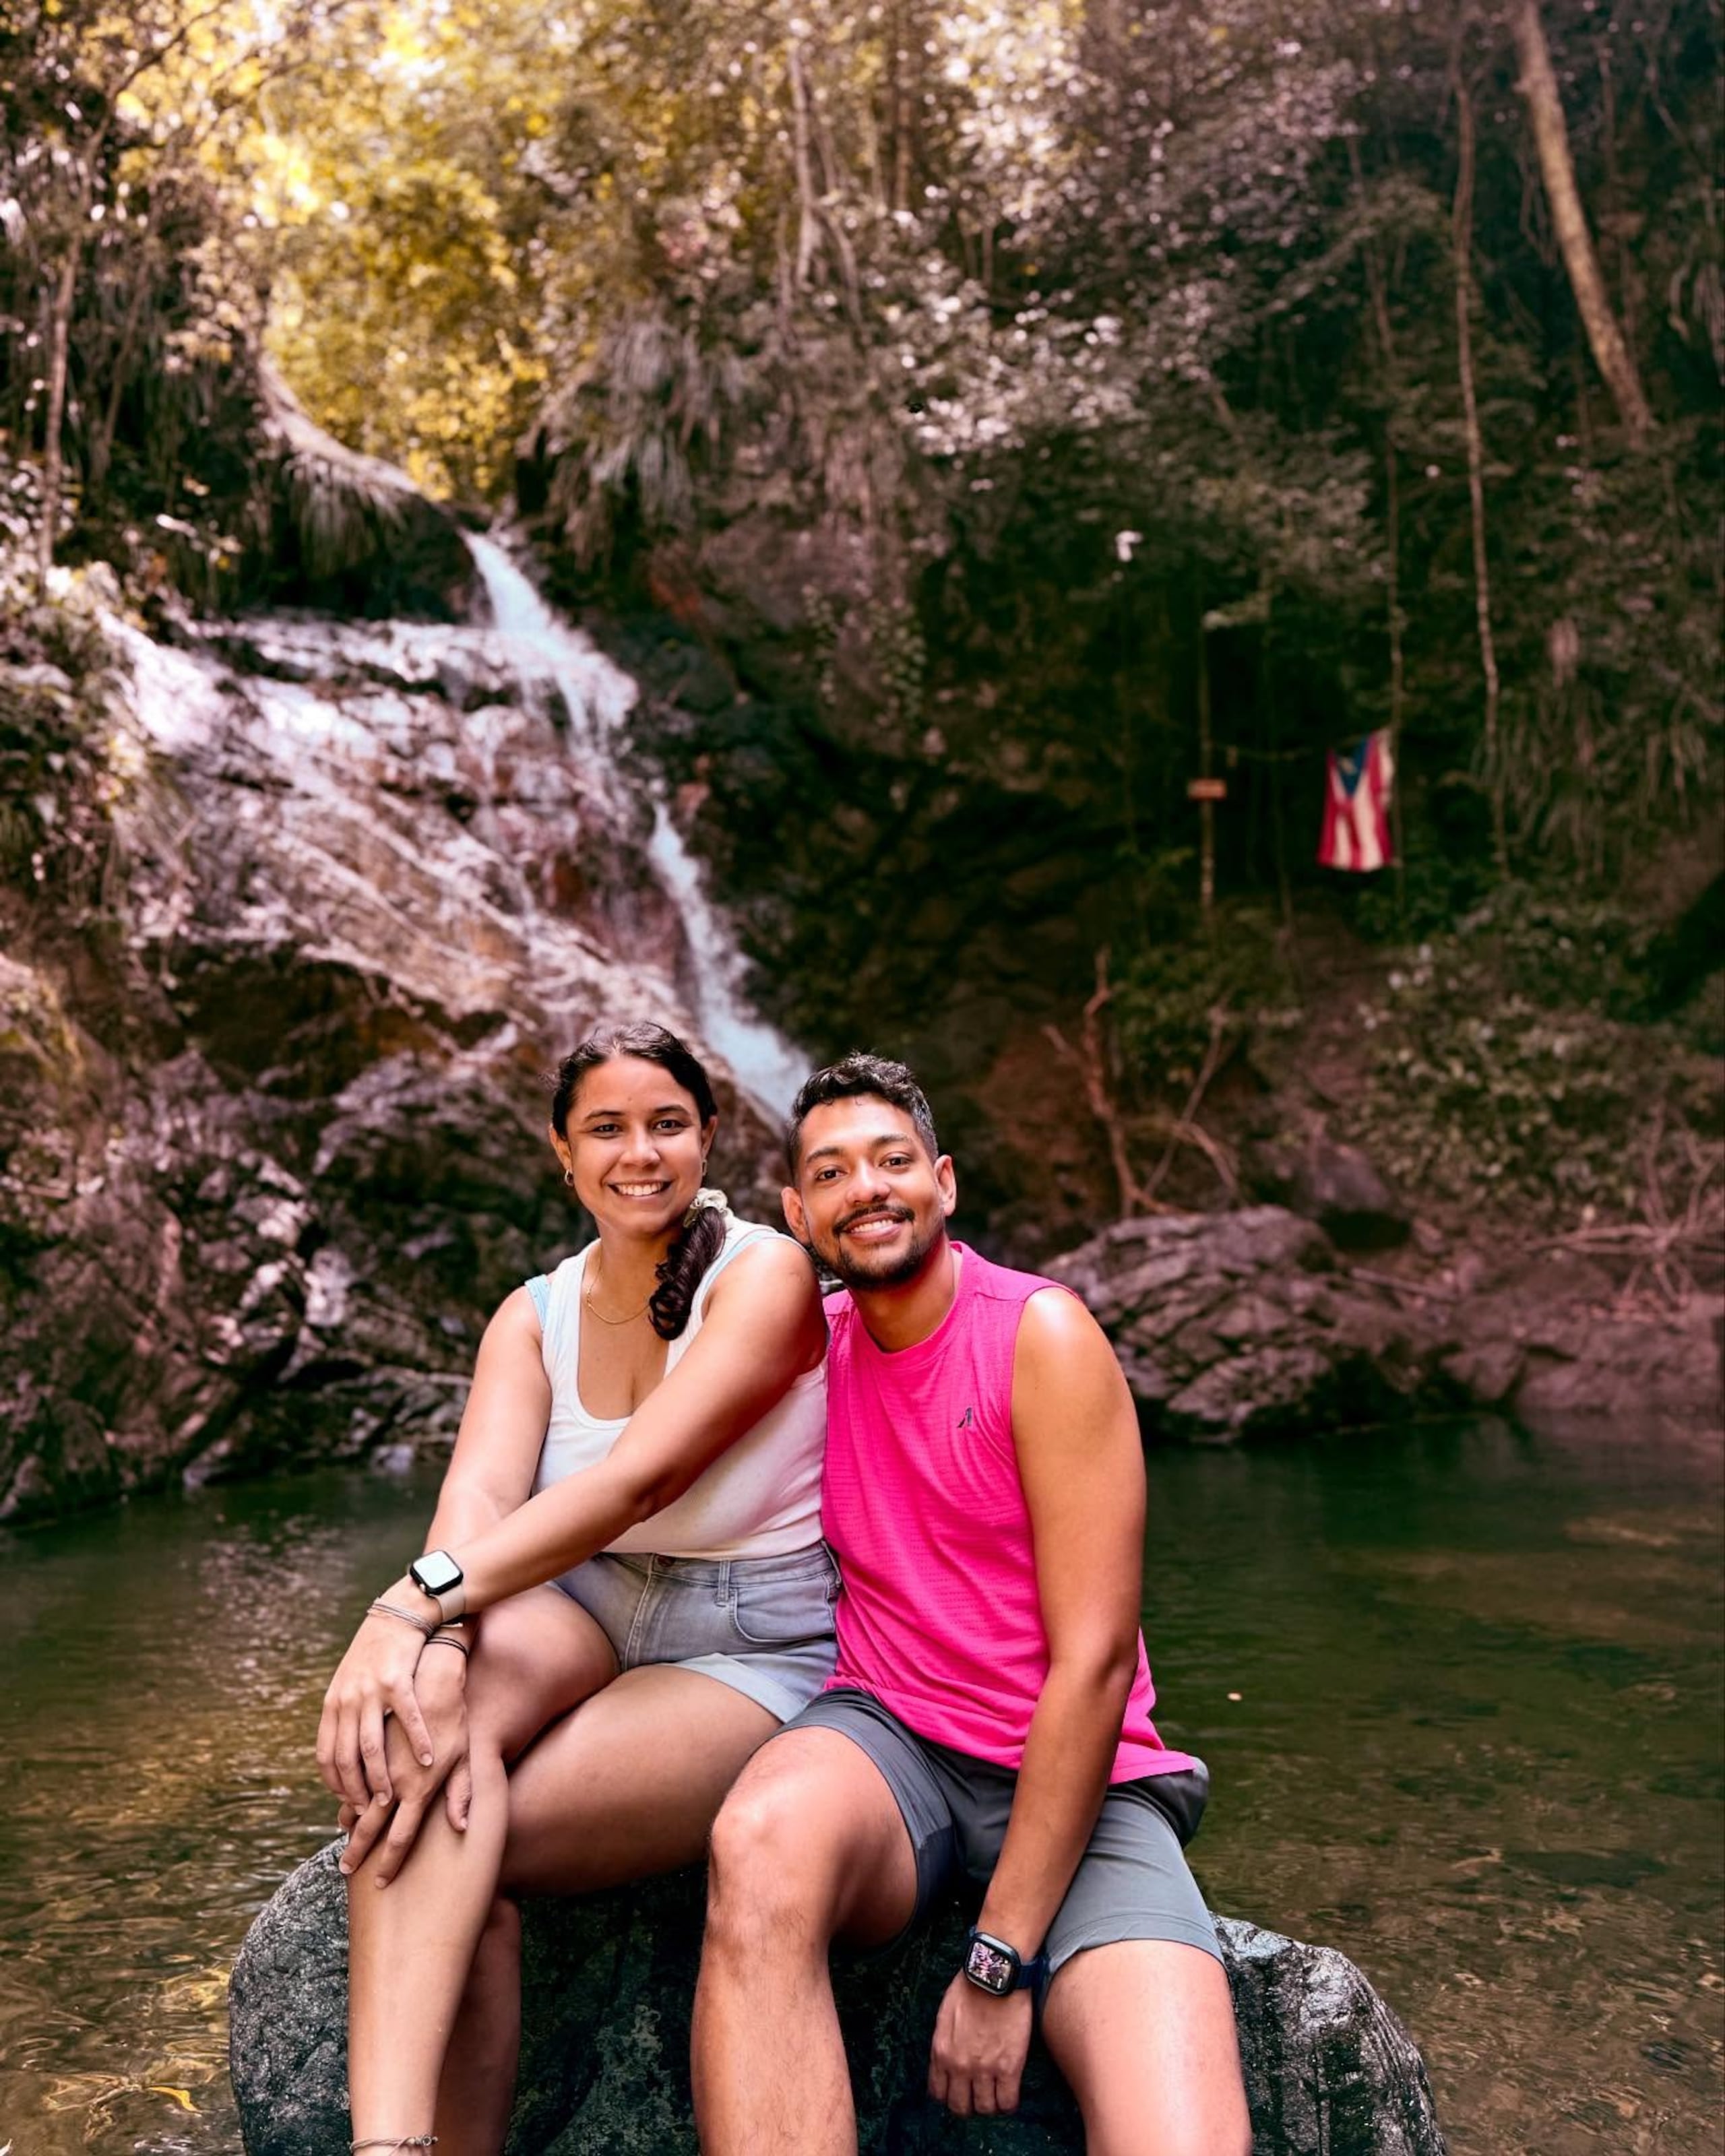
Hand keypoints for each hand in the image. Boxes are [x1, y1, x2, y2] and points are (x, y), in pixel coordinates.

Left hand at [316, 1589, 438, 1809]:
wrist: (399, 1613)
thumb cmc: (377, 1654)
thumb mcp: (350, 1683)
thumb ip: (346, 1716)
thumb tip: (343, 1755)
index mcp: (333, 1704)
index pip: (327, 1756)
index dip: (336, 1785)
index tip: (350, 1804)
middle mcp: (347, 1700)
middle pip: (346, 1759)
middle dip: (357, 1791)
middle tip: (371, 1813)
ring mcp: (371, 1691)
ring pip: (371, 1747)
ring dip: (381, 1778)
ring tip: (392, 1799)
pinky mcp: (397, 1680)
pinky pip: (407, 1720)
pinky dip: (417, 1743)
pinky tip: (428, 1760)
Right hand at [338, 1650, 472, 1885]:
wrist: (435, 1667)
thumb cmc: (455, 1715)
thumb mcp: (464, 1755)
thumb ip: (461, 1792)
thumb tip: (462, 1827)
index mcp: (421, 1784)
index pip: (403, 1835)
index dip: (391, 1861)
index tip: (381, 1883)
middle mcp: (395, 1774)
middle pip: (373, 1823)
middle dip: (360, 1850)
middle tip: (348, 1872)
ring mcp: (376, 1754)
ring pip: (354, 1796)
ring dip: (346, 1819)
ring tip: (343, 1838)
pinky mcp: (365, 1738)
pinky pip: (345, 1768)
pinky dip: (338, 1786)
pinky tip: (339, 1797)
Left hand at [927, 1970, 1032, 2116]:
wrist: (995, 1974)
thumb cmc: (970, 1987)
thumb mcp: (944, 2016)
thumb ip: (945, 2042)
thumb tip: (948, 2059)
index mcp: (940, 2052)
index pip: (938, 2093)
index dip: (949, 2096)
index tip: (958, 2092)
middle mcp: (959, 2066)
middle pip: (960, 2106)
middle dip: (968, 2106)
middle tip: (977, 2097)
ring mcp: (984, 2069)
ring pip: (984, 2108)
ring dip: (989, 2105)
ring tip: (995, 2096)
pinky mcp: (1009, 2068)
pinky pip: (1007, 2102)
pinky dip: (1008, 2104)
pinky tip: (1009, 2095)